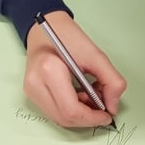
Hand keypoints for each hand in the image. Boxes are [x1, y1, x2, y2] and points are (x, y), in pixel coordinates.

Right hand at [24, 10, 126, 127]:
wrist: (47, 26)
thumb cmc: (68, 36)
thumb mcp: (96, 55)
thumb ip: (111, 81)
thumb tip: (112, 107)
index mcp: (49, 71)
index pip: (71, 110)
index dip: (92, 118)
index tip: (107, 115)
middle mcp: (35, 84)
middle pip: (64, 118)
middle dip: (87, 118)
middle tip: (102, 108)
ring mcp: (31, 90)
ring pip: (59, 118)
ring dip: (79, 115)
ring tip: (89, 97)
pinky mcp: (31, 93)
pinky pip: (53, 112)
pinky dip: (70, 110)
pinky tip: (78, 96)